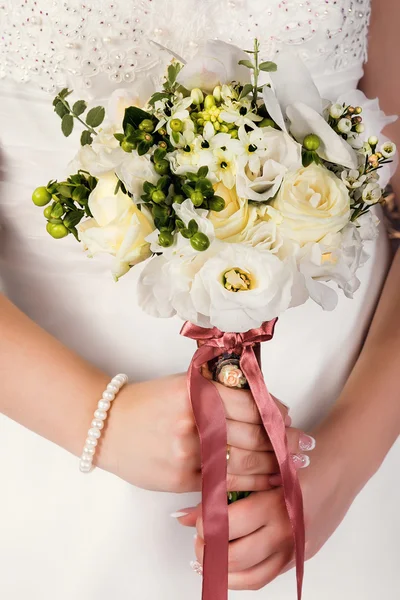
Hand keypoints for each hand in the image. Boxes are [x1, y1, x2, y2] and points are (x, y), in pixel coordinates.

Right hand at [98, 373, 291, 492]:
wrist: (108, 426)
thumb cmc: (149, 402)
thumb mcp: (182, 385)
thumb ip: (217, 392)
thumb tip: (261, 406)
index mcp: (196, 391)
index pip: (250, 403)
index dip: (276, 413)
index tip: (288, 418)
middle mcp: (194, 419)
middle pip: (253, 434)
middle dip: (283, 441)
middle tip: (302, 444)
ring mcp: (188, 451)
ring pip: (244, 461)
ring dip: (274, 463)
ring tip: (292, 463)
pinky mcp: (183, 477)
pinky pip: (225, 482)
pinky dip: (251, 483)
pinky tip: (267, 480)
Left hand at [186, 426, 354, 590]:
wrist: (341, 465)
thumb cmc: (301, 457)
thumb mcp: (263, 465)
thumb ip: (225, 487)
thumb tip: (183, 515)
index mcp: (277, 503)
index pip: (228, 525)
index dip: (205, 524)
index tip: (195, 518)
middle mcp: (288, 531)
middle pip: (236, 556)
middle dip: (209, 550)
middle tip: (199, 538)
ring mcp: (296, 548)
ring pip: (250, 576)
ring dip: (223, 570)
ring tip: (208, 554)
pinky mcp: (301, 556)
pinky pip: (267, 577)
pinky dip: (243, 576)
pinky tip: (229, 565)